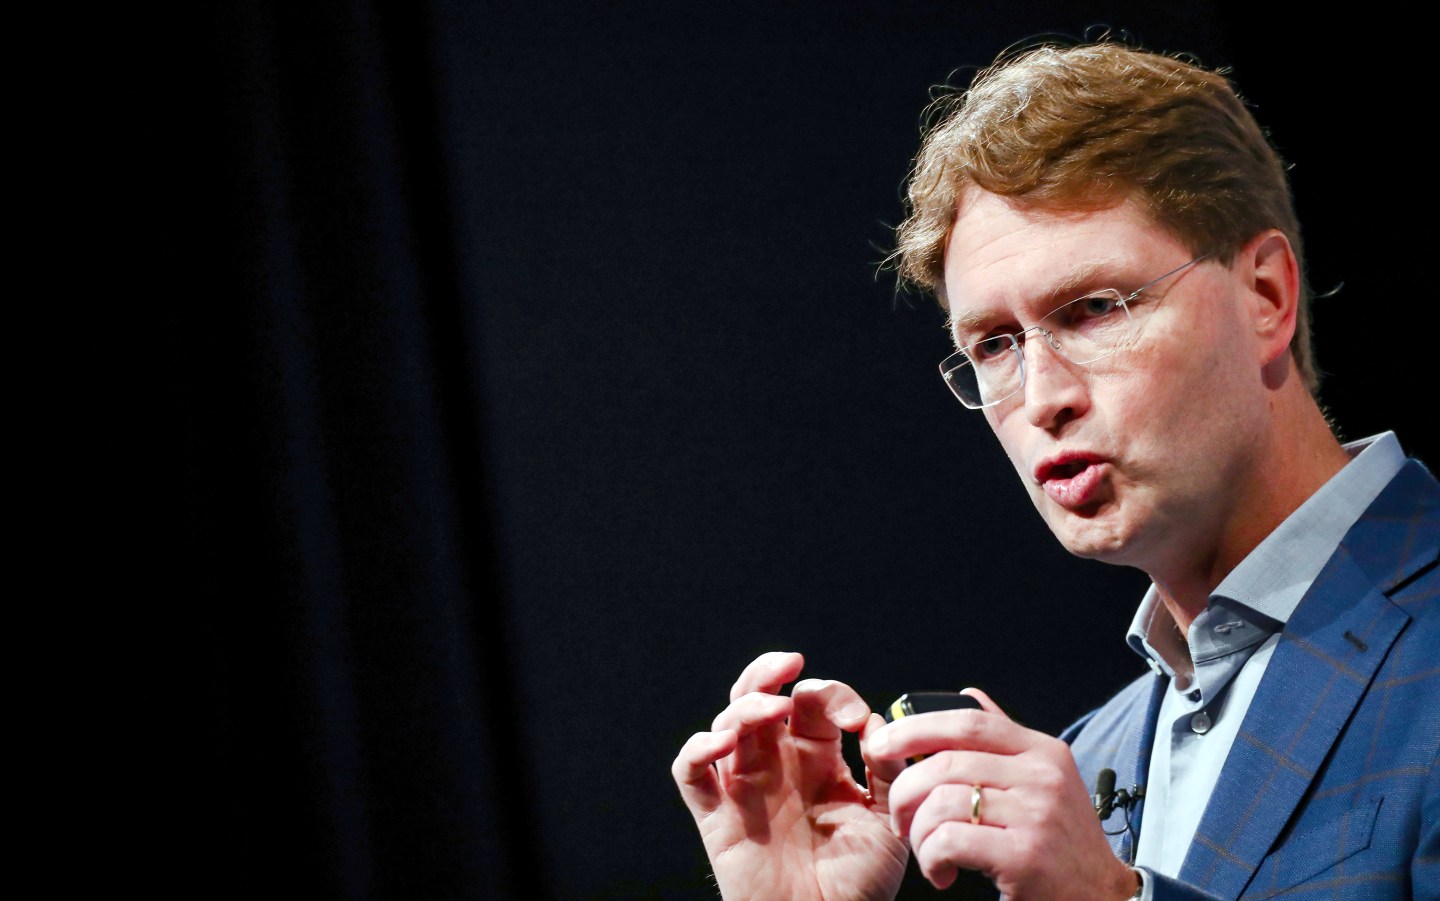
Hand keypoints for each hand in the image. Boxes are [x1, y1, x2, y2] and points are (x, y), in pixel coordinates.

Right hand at [671, 651, 907, 900]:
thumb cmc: (859, 884)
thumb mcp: (887, 820)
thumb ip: (887, 770)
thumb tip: (876, 723)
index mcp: (818, 759)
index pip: (812, 704)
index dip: (829, 695)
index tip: (853, 717)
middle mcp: (778, 765)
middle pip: (760, 697)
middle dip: (770, 672)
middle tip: (790, 664)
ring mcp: (744, 787)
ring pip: (727, 722)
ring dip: (746, 704)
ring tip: (772, 708)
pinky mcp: (715, 815)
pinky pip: (691, 772)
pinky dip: (699, 749)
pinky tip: (724, 742)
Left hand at [866, 688, 1138, 899]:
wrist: (1101, 898)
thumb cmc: (1061, 842)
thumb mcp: (1044, 780)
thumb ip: (1003, 740)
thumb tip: (967, 694)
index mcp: (1043, 751)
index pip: (969, 722)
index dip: (917, 727)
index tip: (881, 743)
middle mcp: (1043, 776)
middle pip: (946, 763)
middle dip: (905, 790)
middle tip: (898, 818)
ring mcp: (1037, 815)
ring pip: (942, 803)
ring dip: (917, 832)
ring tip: (926, 851)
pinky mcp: (1026, 856)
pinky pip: (951, 841)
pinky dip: (932, 858)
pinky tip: (942, 872)